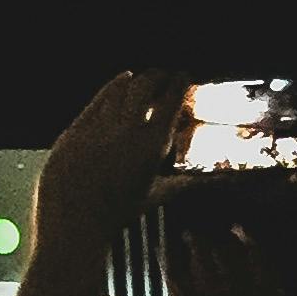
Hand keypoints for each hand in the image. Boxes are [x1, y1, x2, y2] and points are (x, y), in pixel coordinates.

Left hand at [35, 69, 179, 241]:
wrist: (74, 220)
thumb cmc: (118, 213)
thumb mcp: (157, 195)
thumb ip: (188, 182)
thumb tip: (223, 181)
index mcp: (152, 144)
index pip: (171, 101)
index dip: (179, 83)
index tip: (183, 76)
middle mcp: (126, 130)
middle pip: (144, 86)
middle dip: (157, 76)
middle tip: (164, 74)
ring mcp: (97, 128)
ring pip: (118, 90)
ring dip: (133, 80)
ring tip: (140, 77)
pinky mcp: (74, 130)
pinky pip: (96, 101)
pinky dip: (110, 89)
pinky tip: (118, 83)